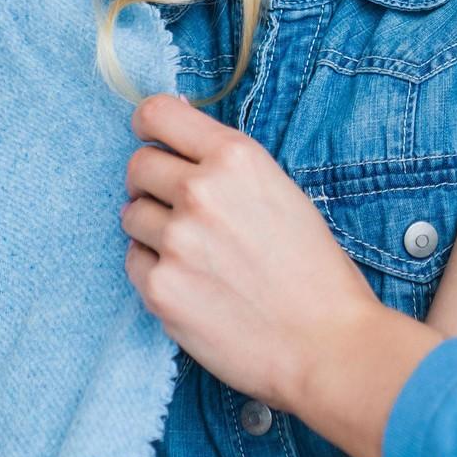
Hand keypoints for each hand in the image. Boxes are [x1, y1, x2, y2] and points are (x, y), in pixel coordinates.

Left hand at [122, 94, 380, 408]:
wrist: (325, 341)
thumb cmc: (314, 269)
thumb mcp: (281, 191)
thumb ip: (228, 167)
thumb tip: (180, 150)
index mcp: (237, 157)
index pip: (157, 114)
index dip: (149, 125)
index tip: (152, 137)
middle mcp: (201, 190)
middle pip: (137, 165)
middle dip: (152, 182)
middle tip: (180, 206)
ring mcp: (176, 239)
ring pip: (130, 214)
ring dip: (153, 227)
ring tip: (194, 250)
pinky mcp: (159, 288)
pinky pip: (133, 261)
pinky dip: (154, 267)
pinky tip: (192, 280)